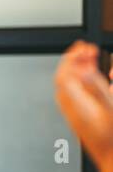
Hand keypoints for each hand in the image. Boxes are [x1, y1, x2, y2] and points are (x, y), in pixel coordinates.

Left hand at [55, 40, 112, 171]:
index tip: (83, 46)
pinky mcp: (83, 124)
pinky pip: (75, 100)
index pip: (64, 76)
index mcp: (77, 107)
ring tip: (92, 62)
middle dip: (74, 62)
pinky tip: (95, 83)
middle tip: (88, 50)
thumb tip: (80, 71)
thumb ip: (96, 88)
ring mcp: (76, 119)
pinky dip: (82, 86)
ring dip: (78, 73)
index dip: (72, 58)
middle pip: (64, 81)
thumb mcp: (112, 108)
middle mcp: (73, 113)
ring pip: (69, 90)